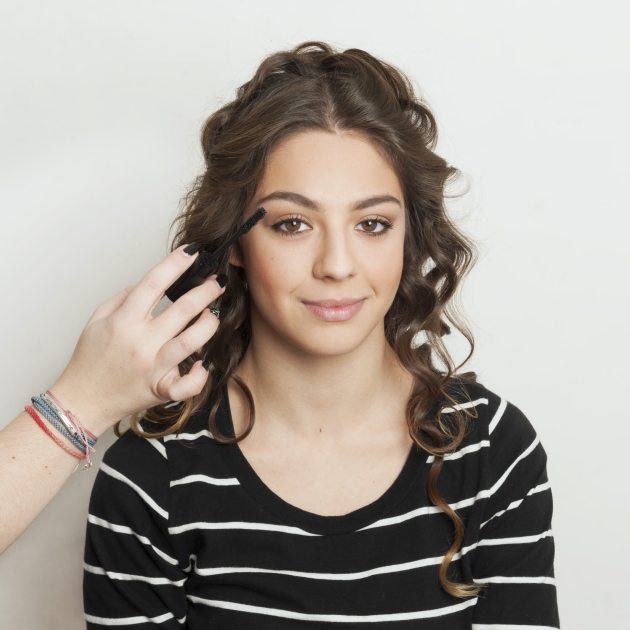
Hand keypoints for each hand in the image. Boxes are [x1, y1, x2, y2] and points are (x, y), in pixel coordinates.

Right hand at [48, 244, 224, 435]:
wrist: (83, 400)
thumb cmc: (90, 361)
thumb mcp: (96, 321)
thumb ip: (121, 299)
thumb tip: (144, 285)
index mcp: (124, 321)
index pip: (154, 283)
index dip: (176, 264)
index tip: (193, 252)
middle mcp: (141, 341)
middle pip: (183, 309)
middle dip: (206, 290)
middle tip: (218, 280)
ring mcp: (153, 366)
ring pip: (191, 341)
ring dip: (209, 323)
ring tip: (214, 313)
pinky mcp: (161, 388)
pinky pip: (186, 385)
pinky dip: (199, 375)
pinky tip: (203, 363)